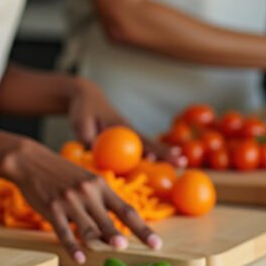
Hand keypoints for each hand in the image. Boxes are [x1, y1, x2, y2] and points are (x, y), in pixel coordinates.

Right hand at [3, 140, 160, 263]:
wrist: (31, 161)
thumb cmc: (63, 174)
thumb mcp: (86, 180)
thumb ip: (101, 201)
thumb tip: (116, 229)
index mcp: (100, 186)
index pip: (126, 210)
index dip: (143, 229)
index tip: (156, 244)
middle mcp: (87, 193)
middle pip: (108, 221)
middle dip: (119, 236)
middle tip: (128, 248)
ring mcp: (69, 201)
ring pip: (87, 229)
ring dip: (99, 243)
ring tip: (110, 251)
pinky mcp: (52, 209)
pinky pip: (64, 232)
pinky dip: (73, 247)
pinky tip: (80, 258)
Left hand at [66, 79, 183, 166]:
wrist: (86, 97)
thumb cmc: (84, 109)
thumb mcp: (81, 122)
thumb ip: (87, 138)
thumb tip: (94, 153)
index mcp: (122, 126)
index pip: (143, 140)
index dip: (158, 149)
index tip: (174, 153)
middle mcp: (128, 132)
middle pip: (150, 145)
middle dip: (166, 154)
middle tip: (184, 162)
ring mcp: (127, 136)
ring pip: (144, 148)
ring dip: (159, 157)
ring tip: (180, 164)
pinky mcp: (122, 140)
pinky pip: (133, 152)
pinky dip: (143, 159)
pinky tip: (154, 167)